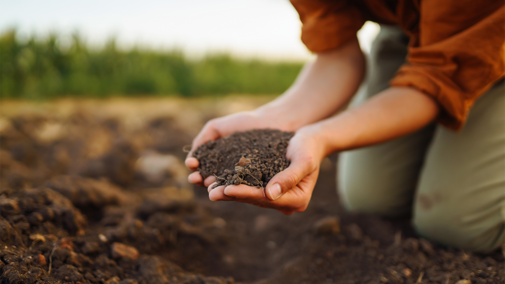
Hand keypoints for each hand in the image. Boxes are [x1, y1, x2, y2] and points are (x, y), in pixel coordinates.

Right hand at [185, 110, 286, 186]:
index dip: (195, 168)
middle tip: (196, 178)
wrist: (270, 122)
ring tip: (209, 185)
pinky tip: (228, 185)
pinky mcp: (256, 182)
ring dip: (215, 187)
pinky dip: (234, 187)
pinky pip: (244, 186)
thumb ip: (203, 139)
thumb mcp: (217, 127)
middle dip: (201, 180)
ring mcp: (241, 178)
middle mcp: (227, 172)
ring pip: (224, 186)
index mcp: (216, 161)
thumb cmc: (244, 123)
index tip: (192, 164)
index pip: (201, 169)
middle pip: (210, 180)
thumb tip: (191, 158)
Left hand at [208, 125, 325, 214]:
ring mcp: (276, 197)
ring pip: (249, 196)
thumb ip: (289, 177)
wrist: (310, 141)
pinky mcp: (268, 189)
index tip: (227, 189)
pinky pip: (248, 188)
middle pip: (255, 200)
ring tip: (209, 188)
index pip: (266, 199)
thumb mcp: (303, 160)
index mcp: (297, 200)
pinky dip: (233, 184)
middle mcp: (286, 203)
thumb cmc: (309, 147)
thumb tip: (270, 194)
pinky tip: (217, 181)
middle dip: (232, 195)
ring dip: (228, 192)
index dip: (245, 194)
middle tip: (211, 193)